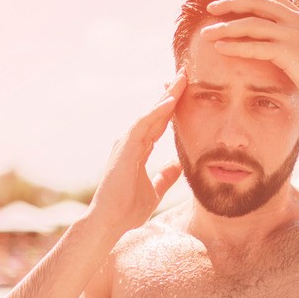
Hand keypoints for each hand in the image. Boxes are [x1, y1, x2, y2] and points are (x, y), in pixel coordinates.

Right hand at [88, 72, 185, 234]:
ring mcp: (126, 143)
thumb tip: (178, 166)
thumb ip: (165, 176)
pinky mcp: (125, 148)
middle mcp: (131, 142)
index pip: (159, 123)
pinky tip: (170, 101)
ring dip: (166, 97)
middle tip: (186, 75)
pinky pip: (143, 124)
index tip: (187, 93)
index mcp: (139, 150)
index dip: (173, 108)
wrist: (111, 222)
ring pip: (150, 114)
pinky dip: (156, 112)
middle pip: (155, 113)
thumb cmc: (128, 209)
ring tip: (182, 80)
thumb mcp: (154, 190)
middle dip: (171, 95)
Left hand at [200, 0, 298, 108]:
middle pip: (256, 2)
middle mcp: (296, 21)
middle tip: (210, 9)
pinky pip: (254, 46)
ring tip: (206, 33)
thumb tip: (272, 43)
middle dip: (230, 3)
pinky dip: (234, 46)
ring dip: (225, 27)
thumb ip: (291, 40)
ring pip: (251, 24)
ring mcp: (292, 35)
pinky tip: (220, 48)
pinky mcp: (288, 52)